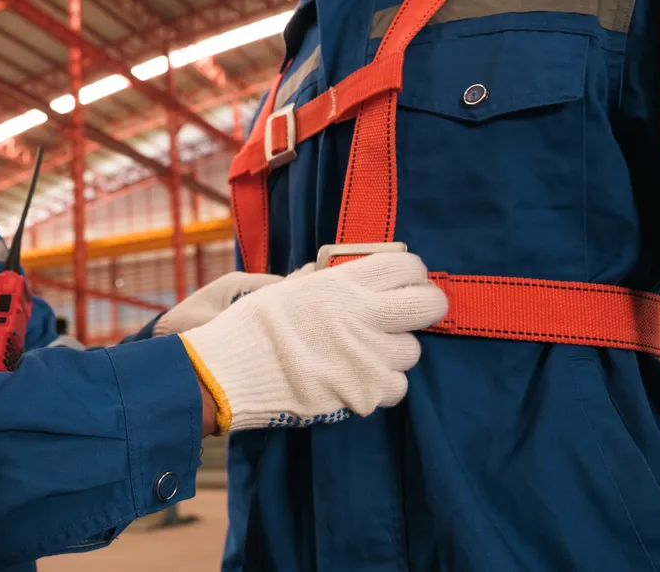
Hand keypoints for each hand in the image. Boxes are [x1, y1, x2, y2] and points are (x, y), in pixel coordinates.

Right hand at [180, 252, 447, 434]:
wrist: (230, 374)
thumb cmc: (252, 327)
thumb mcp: (285, 288)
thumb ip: (319, 280)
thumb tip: (334, 270)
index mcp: (343, 284)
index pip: (407, 265)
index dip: (411, 271)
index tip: (403, 279)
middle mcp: (364, 316)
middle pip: (429, 305)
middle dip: (425, 306)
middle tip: (406, 313)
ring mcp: (369, 357)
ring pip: (412, 351)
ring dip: (394, 351)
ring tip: (366, 352)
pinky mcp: (366, 393)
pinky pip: (397, 387)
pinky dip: (382, 385)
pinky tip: (357, 378)